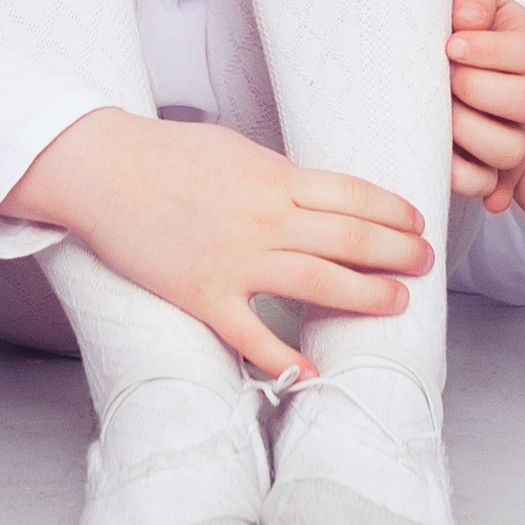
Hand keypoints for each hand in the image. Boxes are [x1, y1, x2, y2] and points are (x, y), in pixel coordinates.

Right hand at [8, 105, 431, 379]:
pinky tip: (312, 375)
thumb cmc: (165, 153)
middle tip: (424, 263)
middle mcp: (264, 219)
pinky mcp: (202, 296)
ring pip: (319, 283)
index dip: (393, 212)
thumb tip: (318, 196)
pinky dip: (284, 360)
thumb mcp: (234, 149)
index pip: (354, 196)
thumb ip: (279, 176)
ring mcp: (234, 261)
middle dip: (397, 253)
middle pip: (350, 239)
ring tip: (396, 302)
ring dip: (365, 296)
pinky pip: (252, 336)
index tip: (416, 223)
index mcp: (274, 178)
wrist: (99, 169)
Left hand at [442, 0, 524, 200]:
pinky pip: (486, 183)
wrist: (430, 60)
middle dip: (480, 88)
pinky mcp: (485, 168)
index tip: (451, 45)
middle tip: (447, 79)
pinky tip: (443, 157)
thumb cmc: (452, 29)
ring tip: (441, 114)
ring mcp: (511, 134)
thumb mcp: (468, 3)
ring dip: (471, 131)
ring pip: (510, 149)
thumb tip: (467, 19)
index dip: (489, 51)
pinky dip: (465, 176)